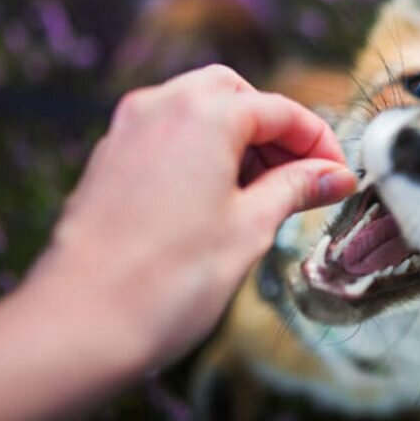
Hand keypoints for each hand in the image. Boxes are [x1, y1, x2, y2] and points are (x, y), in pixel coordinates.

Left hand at [27, 64, 356, 370]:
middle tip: (304, 177)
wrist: (80, 324)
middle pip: (236, 96)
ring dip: (238, 140)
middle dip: (275, 131)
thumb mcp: (250, 228)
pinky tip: (219, 199)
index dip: (319, 143)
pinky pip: (167, 135)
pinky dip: (201, 152)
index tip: (338, 176)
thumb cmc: (168, 280)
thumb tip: (333, 176)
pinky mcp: (109, 158)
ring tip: (265, 194)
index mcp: (203, 113)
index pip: (280, 111)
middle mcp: (161, 106)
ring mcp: (128, 130)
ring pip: (198, 111)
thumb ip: (295, 188)